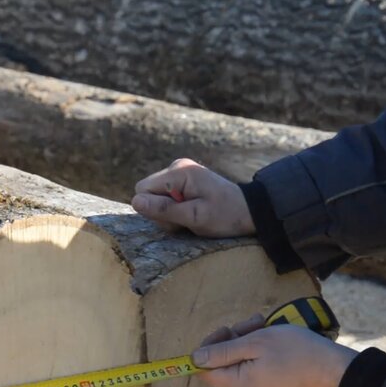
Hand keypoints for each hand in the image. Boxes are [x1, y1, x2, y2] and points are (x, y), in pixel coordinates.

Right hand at [131, 158, 254, 236]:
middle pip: (148, 193)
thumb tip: (135, 202)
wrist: (249, 211)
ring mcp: (180, 173)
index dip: (153, 208)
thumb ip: (165, 210)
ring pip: (156, 197)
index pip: (142, 189)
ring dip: (170, 213)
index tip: (177, 217)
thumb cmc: (225, 215)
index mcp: (179, 172)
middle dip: (162, 212)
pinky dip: (176, 209)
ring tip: (193, 217)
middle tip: (187, 219)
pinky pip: (166, 197)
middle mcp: (177, 167)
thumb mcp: (195, 217)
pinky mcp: (183, 181)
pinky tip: (193, 212)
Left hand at [191, 315, 357, 386]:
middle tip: (252, 323)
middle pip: (224, 364)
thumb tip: (195, 359)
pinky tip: (274, 336)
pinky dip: (260, 350)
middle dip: (234, 339)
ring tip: (267, 325)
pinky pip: (255, 368)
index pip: (205, 370)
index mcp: (239, 386)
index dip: (209, 348)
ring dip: (249, 340)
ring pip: (241, 362)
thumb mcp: (256, 342)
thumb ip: (223, 351)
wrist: (333, 367)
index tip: (225, 331)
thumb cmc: (295, 351)